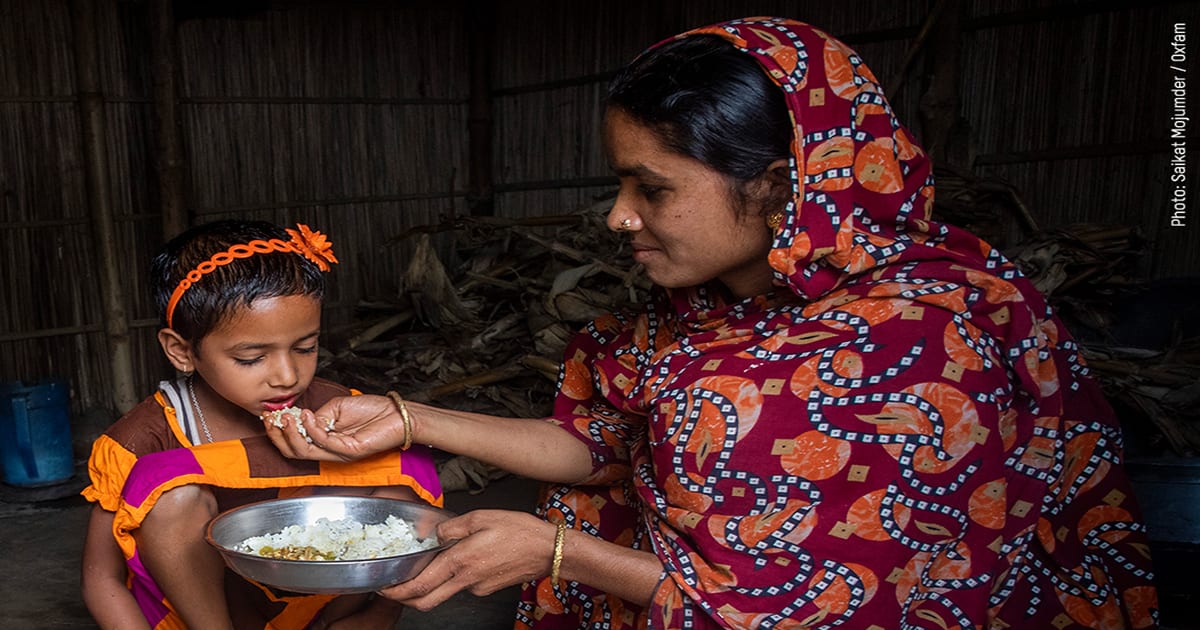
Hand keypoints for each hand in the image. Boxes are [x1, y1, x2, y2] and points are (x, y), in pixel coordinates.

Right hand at [262, 395, 407, 461]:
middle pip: (294, 451)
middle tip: (271, 419)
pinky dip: (312, 428)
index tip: (269, 415)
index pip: (295, 443)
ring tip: (287, 417)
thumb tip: (302, 420)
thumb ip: (318, 416)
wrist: (396, 414)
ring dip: (291, 433)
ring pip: (305, 451)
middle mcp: (329, 450)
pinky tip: (308, 416)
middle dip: (278, 435)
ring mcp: (338, 453)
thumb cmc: (372, 410)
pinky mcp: (349, 451)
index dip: (278, 431)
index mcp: (325, 441)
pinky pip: (324, 442)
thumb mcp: (337, 408)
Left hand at [377, 510, 555, 610]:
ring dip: (431, 584)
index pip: (420, 585)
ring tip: (427, 565)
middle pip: (426, 601)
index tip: (384, 588)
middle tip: (394, 589)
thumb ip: (452, 526)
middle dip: (406, 599)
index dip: (397, 591)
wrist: (549, 551)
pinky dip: (455, 576)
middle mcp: (466, 580)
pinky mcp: (487, 588)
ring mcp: (477, 588)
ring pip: (445, 592)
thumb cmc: (520, 531)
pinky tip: (462, 559)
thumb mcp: (482, 517)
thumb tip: (434, 534)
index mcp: (460, 561)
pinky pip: (464, 584)